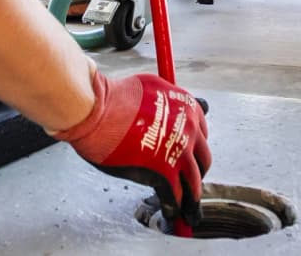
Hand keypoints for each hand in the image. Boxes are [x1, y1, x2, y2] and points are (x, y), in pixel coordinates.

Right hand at [52, 69, 210, 226]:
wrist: (98, 110)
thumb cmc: (116, 98)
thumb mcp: (152, 87)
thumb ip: (167, 101)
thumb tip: (171, 112)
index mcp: (188, 107)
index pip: (202, 135)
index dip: (193, 149)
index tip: (189, 159)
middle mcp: (190, 128)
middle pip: (203, 160)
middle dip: (196, 173)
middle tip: (188, 182)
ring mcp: (179, 152)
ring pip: (194, 182)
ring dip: (191, 197)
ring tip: (188, 209)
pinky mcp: (164, 173)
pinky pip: (175, 196)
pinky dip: (173, 207)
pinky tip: (171, 213)